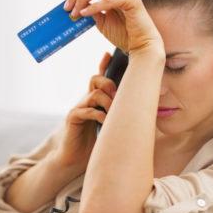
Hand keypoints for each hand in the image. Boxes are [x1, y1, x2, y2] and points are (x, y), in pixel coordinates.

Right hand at [52, 52, 116, 174]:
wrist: (76, 159)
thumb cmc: (96, 141)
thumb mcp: (111, 124)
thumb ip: (118, 113)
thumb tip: (139, 105)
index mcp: (95, 99)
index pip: (99, 77)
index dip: (103, 64)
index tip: (109, 54)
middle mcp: (86, 100)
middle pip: (96, 79)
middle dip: (110, 85)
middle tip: (118, 98)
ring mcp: (79, 108)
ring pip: (94, 93)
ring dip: (108, 102)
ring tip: (113, 113)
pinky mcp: (73, 118)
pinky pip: (87, 109)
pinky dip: (99, 114)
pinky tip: (105, 122)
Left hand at [63, 0, 162, 54]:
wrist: (141, 46)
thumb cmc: (124, 35)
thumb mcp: (102, 22)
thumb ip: (92, 12)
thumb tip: (77, 7)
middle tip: (67, 7)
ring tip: (74, 13)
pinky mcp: (131, 1)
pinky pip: (108, 1)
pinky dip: (93, 7)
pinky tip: (84, 14)